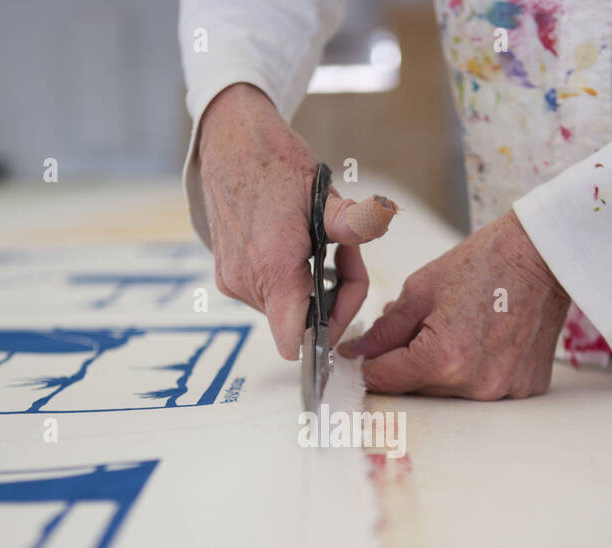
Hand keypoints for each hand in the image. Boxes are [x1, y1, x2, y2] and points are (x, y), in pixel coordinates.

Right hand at [197, 83, 395, 359]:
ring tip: (321, 244)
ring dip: (312, 288)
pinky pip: (269, 294)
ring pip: (287, 309)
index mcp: (273, 269)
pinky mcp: (229, 274)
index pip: (295, 341)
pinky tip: (298, 248)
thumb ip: (350, 221)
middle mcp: (248, 283)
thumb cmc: (273, 163)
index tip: (343, 305)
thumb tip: (382, 218)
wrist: (229, 142)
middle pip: (300, 324)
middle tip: (345, 254)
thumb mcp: (319, 191)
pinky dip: (291, 281)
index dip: (325, 336)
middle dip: (333, 296)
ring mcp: (235, 281)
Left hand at [339, 211, 570, 398]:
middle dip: (409, 363)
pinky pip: (484, 388)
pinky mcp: (525, 388)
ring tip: (458, 328)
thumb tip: (359, 352)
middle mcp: (474, 385)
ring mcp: (503, 391)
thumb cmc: (488, 263)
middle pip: (417, 389)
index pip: (385, 380)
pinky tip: (485, 338)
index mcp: (443, 359)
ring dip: (443, 368)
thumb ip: (386, 330)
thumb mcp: (421, 290)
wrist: (545, 256)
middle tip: (423, 326)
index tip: (370, 351)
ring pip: (450, 392)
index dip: (371, 362)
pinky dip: (476, 369)